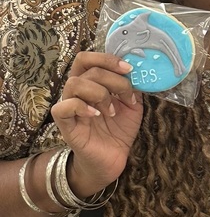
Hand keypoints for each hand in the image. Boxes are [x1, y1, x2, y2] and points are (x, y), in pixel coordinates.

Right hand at [51, 52, 142, 192]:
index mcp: (91, 82)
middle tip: (126, 95)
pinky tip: (97, 115)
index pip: (88, 58)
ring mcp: (69, 105)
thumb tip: (139, 71)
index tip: (129, 70)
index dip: (108, 59)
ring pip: (74, 83)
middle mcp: (77, 90)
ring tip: (112, 111)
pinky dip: (82, 107)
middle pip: (86, 67)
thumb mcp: (132, 106)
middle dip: (112, 79)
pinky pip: (63, 107)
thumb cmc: (119, 130)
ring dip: (100, 94)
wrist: (113, 158)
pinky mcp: (64, 123)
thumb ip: (133, 87)